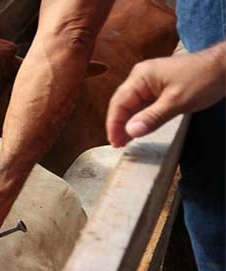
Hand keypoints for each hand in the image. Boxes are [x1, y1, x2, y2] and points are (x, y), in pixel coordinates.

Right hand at [106, 42, 225, 146]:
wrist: (225, 66)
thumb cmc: (202, 80)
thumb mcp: (176, 102)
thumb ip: (151, 118)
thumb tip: (130, 132)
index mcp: (141, 77)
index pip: (119, 103)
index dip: (114, 124)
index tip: (114, 143)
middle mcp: (141, 77)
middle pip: (122, 103)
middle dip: (119, 125)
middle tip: (118, 145)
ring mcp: (150, 81)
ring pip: (132, 105)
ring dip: (128, 122)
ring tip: (125, 141)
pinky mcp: (159, 87)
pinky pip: (144, 103)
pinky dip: (140, 117)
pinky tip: (139, 128)